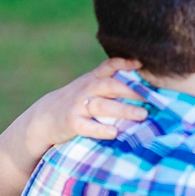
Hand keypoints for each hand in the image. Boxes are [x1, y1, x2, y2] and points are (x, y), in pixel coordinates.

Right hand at [30, 58, 147, 148]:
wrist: (44, 117)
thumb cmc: (76, 103)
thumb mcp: (89, 87)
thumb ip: (111, 84)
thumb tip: (145, 88)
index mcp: (92, 79)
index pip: (108, 66)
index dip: (124, 63)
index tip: (141, 63)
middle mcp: (86, 89)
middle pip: (110, 86)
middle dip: (131, 90)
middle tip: (151, 97)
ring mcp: (78, 106)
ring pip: (102, 106)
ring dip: (123, 110)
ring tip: (143, 115)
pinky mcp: (71, 123)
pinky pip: (86, 126)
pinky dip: (100, 129)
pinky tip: (114, 132)